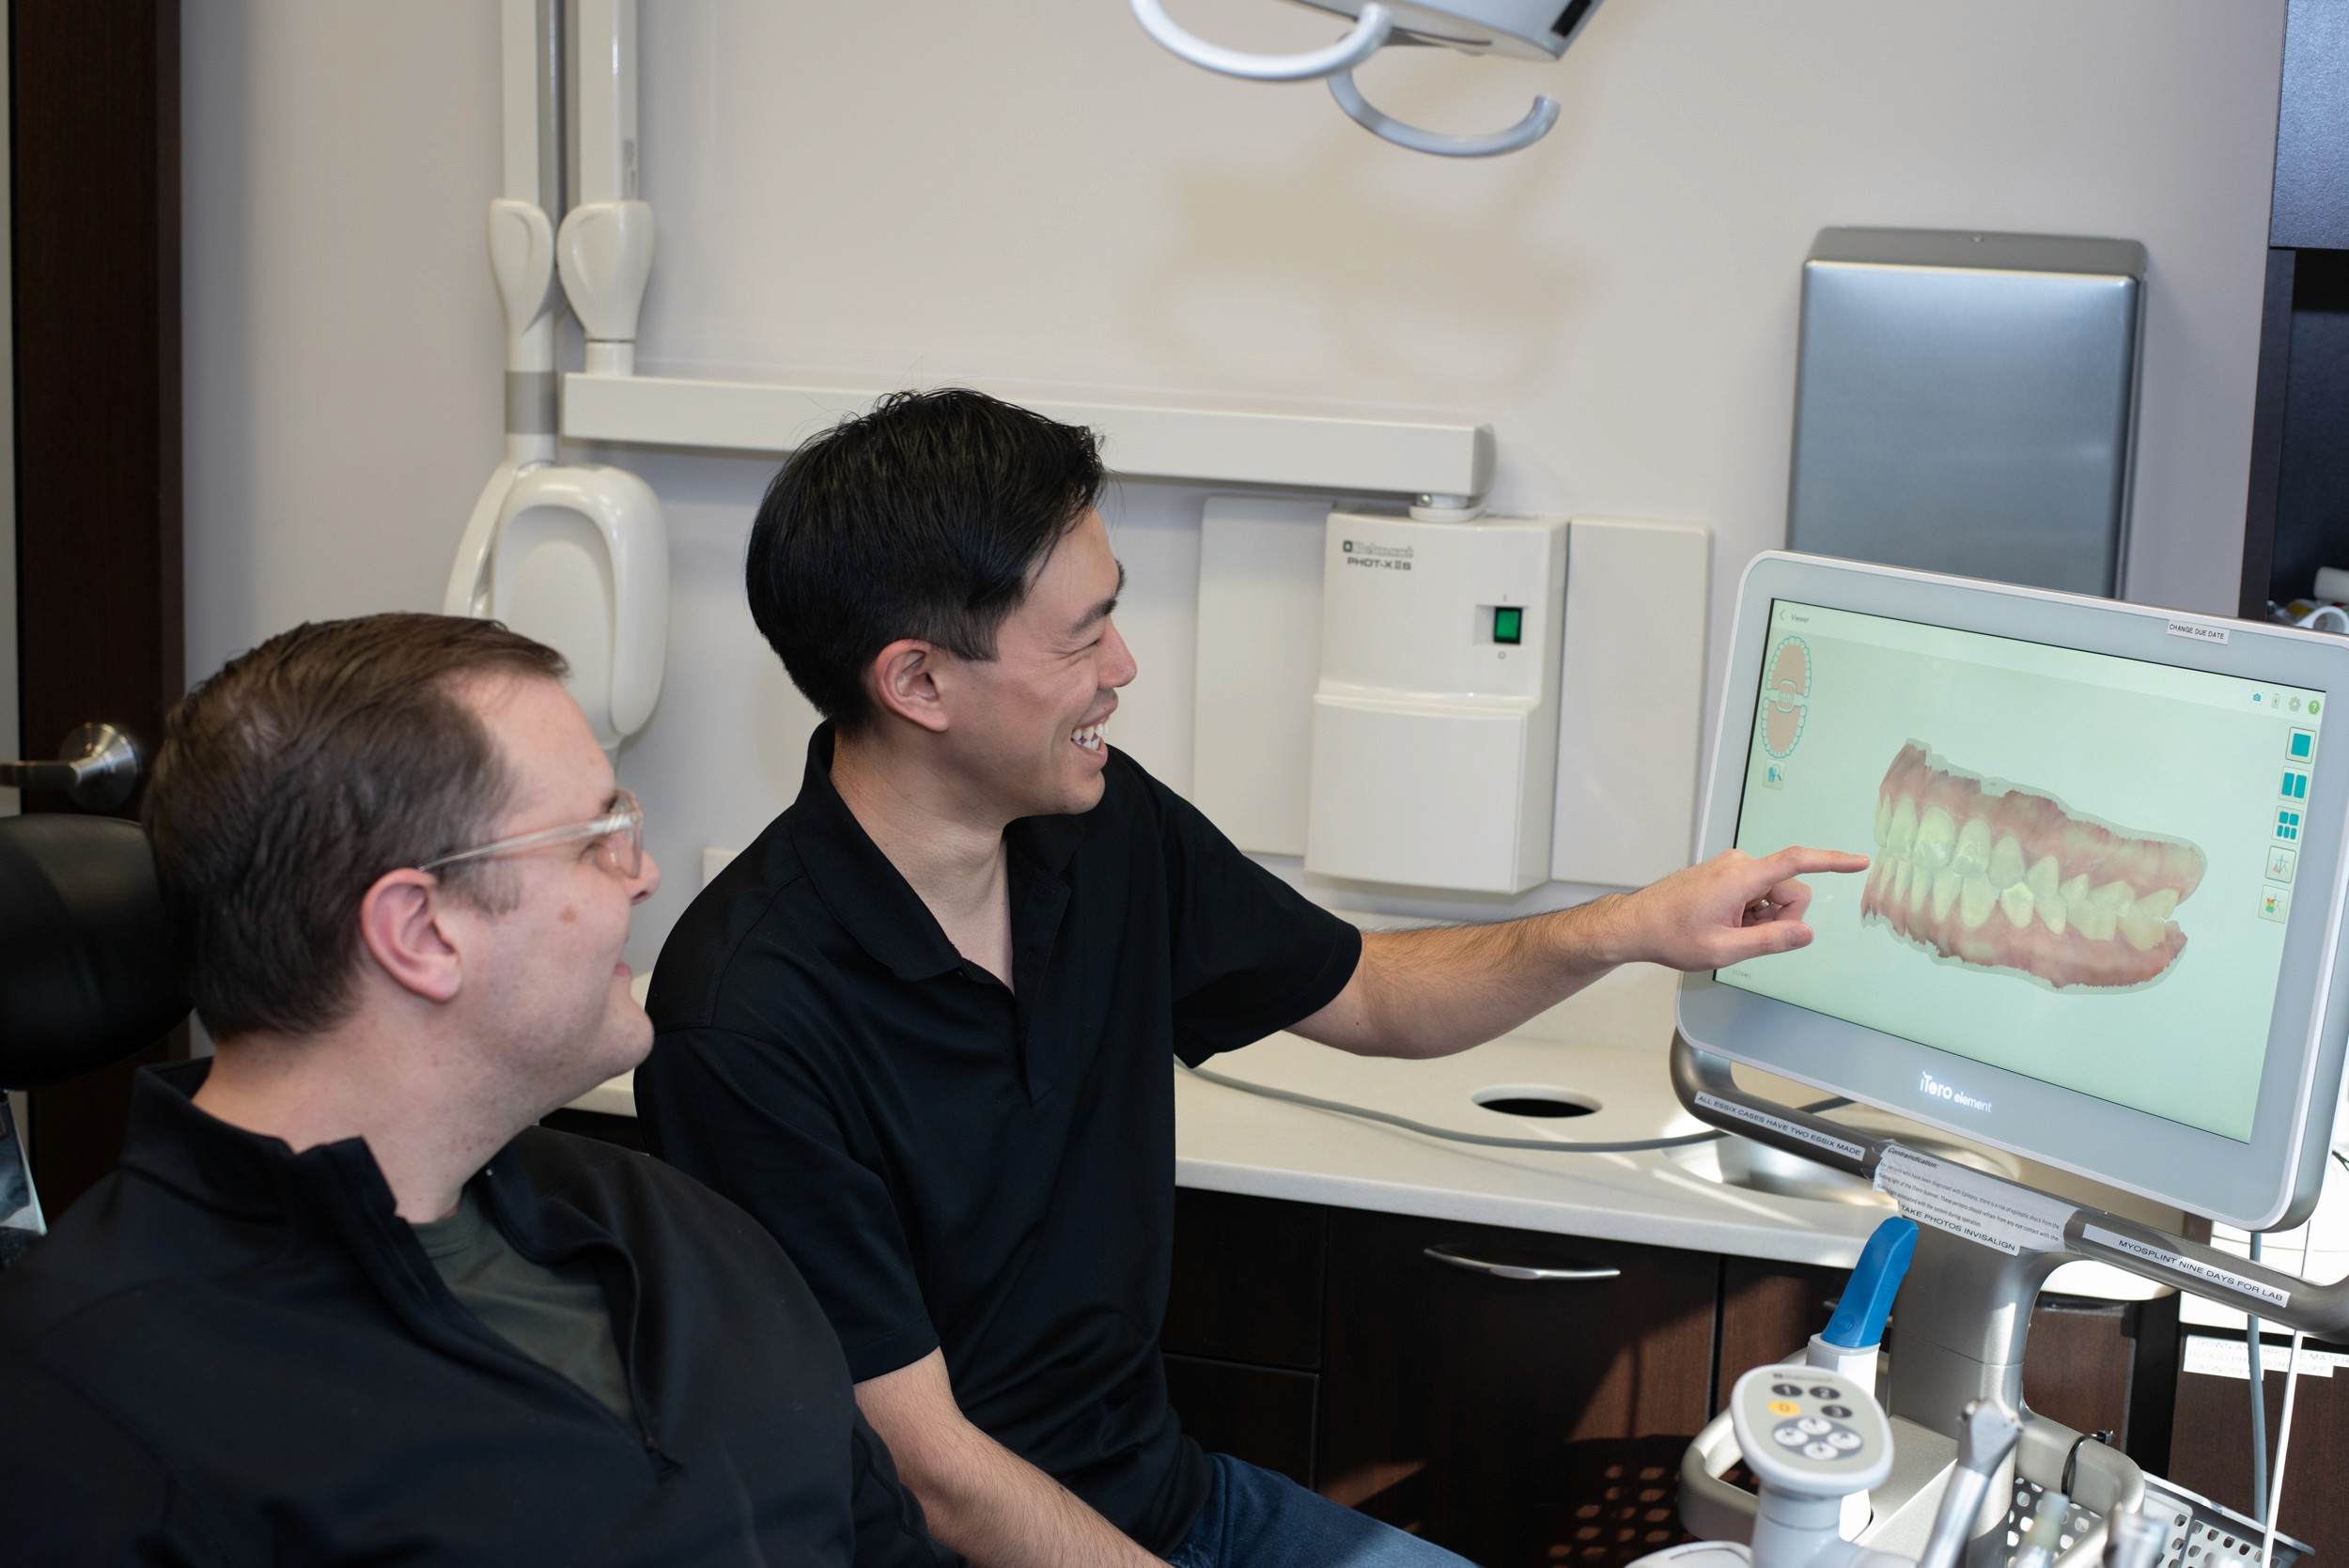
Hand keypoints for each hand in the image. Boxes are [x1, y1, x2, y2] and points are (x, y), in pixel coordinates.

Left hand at [1614, 845, 1869, 970]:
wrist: (1635, 924)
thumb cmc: (1672, 936)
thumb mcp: (1725, 949)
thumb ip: (1771, 941)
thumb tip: (1807, 933)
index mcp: (1741, 877)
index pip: (1796, 863)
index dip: (1832, 862)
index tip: (1860, 861)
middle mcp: (1739, 864)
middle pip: (1789, 889)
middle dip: (1782, 917)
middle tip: (1748, 938)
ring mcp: (1731, 867)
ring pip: (1773, 894)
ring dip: (1762, 918)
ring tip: (1728, 931)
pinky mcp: (1726, 873)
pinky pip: (1756, 893)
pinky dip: (1750, 912)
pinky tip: (1724, 924)